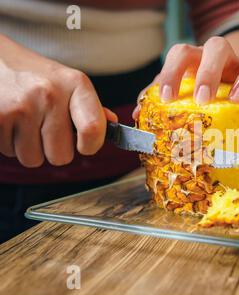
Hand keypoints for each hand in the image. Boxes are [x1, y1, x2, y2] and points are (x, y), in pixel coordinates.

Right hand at [0, 34, 116, 167]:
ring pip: (33, 159)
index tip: (84, 145)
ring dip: (29, 149)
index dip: (90, 146)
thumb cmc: (33, 74)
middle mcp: (50, 94)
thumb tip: (113, 123)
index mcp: (76, 84)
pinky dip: (9, 144)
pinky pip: (9, 153)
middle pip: (61, 156)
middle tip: (45, 129)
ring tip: (25, 123)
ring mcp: (22, 106)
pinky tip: (10, 121)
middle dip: (53, 150)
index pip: (93, 130)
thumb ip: (89, 107)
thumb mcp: (67, 82)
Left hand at [133, 36, 238, 119]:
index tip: (167, 97)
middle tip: (203, 99)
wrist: (230, 89)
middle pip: (217, 46)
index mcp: (196, 60)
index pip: (182, 53)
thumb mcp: (180, 93)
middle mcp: (222, 59)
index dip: (172, 71)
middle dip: (209, 72)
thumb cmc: (199, 93)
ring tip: (237, 99)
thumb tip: (138, 113)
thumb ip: (159, 100)